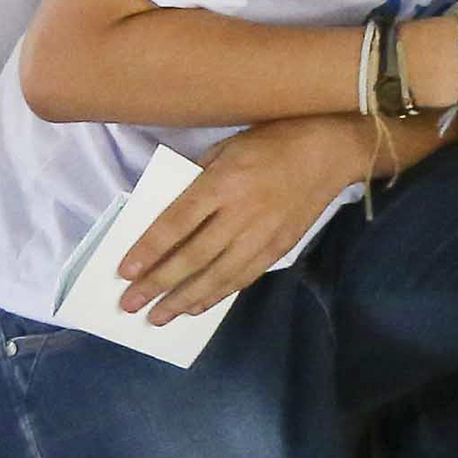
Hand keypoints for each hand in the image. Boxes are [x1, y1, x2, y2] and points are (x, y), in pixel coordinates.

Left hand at [115, 114, 372, 323]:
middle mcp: (243, 212)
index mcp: (225, 182)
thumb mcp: (229, 147)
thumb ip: (198, 179)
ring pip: (218, 274)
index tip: (125, 271)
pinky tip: (196, 306)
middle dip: (158, 283)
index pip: (178, 221)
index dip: (150, 248)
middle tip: (129, 304)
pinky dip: (218, 294)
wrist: (332, 151)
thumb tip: (169, 215)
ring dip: (184, 299)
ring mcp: (263, 233)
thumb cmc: (274, 141)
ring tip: (158, 317)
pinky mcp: (280, 247)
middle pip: (193, 255)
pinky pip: (244, 276)